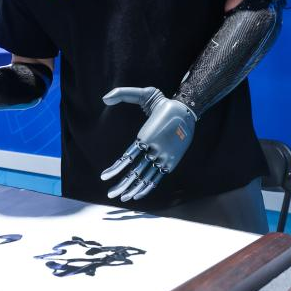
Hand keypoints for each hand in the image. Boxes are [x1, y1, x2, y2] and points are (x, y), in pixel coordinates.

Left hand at [99, 87, 196, 201]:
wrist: (186, 110)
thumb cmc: (162, 103)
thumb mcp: (144, 93)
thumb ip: (123, 94)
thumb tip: (104, 99)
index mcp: (145, 137)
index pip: (126, 158)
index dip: (114, 169)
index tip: (104, 177)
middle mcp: (154, 150)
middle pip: (135, 172)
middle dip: (121, 185)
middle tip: (109, 194)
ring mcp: (163, 158)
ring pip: (146, 178)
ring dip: (133, 190)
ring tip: (121, 197)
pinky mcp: (170, 163)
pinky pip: (157, 179)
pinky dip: (147, 188)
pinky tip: (137, 194)